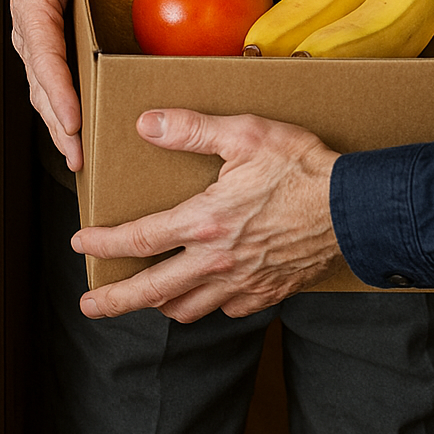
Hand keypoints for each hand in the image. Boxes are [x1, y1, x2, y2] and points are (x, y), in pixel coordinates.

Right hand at [10, 0, 86, 170]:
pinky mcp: (55, 60)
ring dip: (62, 131)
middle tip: (77, 155)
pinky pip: (58, 93)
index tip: (73, 117)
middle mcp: (32, 38)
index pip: (45, 57)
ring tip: (79, 160)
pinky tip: (82, 140)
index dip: (58, 90)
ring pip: (47, 98)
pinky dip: (67, 119)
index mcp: (32, 11)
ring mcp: (41, 53)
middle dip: (59, 124)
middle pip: (43, 89)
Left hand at [73, 110, 340, 322]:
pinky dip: (209, 304)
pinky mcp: (266, 294)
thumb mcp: (246, 133)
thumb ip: (191, 130)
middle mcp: (216, 260)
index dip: (105, 242)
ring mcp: (241, 283)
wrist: (352, 209)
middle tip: (90, 306)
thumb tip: (145, 124)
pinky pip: (226, 310)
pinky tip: (209, 291)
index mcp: (206, 220)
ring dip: (160, 305)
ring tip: (148, 298)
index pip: (140, 238)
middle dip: (114, 301)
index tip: (81, 242)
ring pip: (187, 309)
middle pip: (151, 291)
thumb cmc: (302, 166)